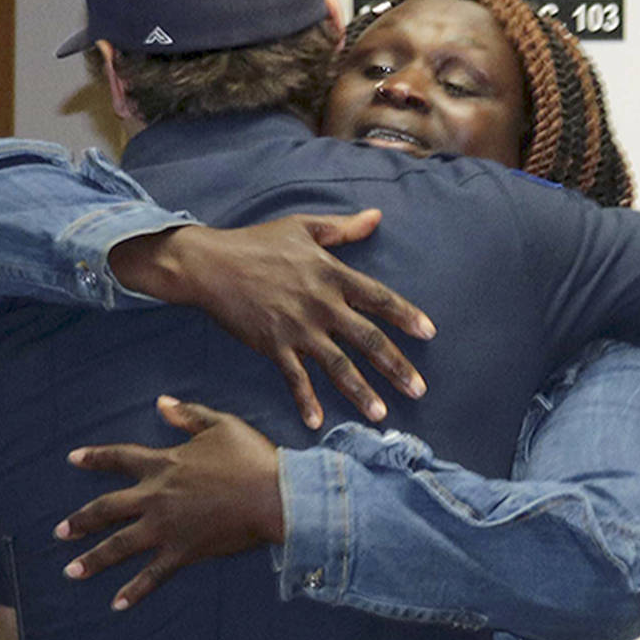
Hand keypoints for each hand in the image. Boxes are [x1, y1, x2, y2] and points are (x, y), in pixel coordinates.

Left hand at [60, 396, 285, 608]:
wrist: (275, 494)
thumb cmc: (252, 457)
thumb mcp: (220, 425)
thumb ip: (187, 414)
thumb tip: (160, 403)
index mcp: (165, 464)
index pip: (120, 458)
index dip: (94, 458)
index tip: (72, 459)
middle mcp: (157, 496)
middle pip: (108, 508)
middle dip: (81, 520)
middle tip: (60, 532)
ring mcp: (167, 527)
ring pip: (119, 545)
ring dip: (93, 560)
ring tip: (71, 572)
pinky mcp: (183, 551)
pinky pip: (152, 576)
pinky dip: (134, 591)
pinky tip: (116, 605)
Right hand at [107, 211, 433, 427]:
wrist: (210, 264)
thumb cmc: (257, 242)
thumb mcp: (303, 227)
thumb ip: (343, 228)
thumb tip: (376, 216)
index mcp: (332, 274)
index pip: (378, 298)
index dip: (405, 315)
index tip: (429, 333)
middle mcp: (321, 304)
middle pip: (367, 339)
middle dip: (395, 366)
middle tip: (419, 390)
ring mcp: (297, 328)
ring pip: (337, 365)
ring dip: (360, 392)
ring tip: (381, 416)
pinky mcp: (273, 345)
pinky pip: (294, 378)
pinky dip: (305, 401)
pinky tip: (318, 423)